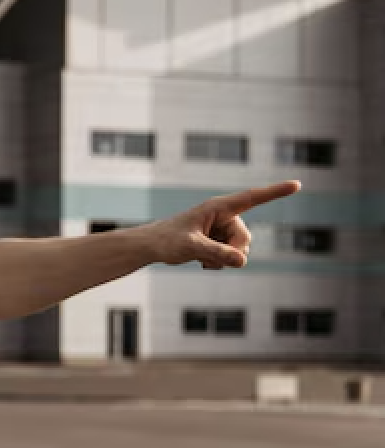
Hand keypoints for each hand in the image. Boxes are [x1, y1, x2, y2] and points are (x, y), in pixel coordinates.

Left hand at [143, 181, 299, 269]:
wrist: (151, 247)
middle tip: (209, 259)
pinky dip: (220, 263)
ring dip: (224, 259)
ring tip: (200, 258)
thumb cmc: (166, 240)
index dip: (275, 192)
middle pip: (244, 238)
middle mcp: (223, 216)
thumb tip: (242, 261)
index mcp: (218, 207)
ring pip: (240, 249)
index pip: (252, 198)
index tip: (297, 184)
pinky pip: (232, 256)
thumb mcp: (191, 247)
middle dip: (232, 252)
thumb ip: (216, 253)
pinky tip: (202, 261)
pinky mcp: (219, 241)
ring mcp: (222, 229)